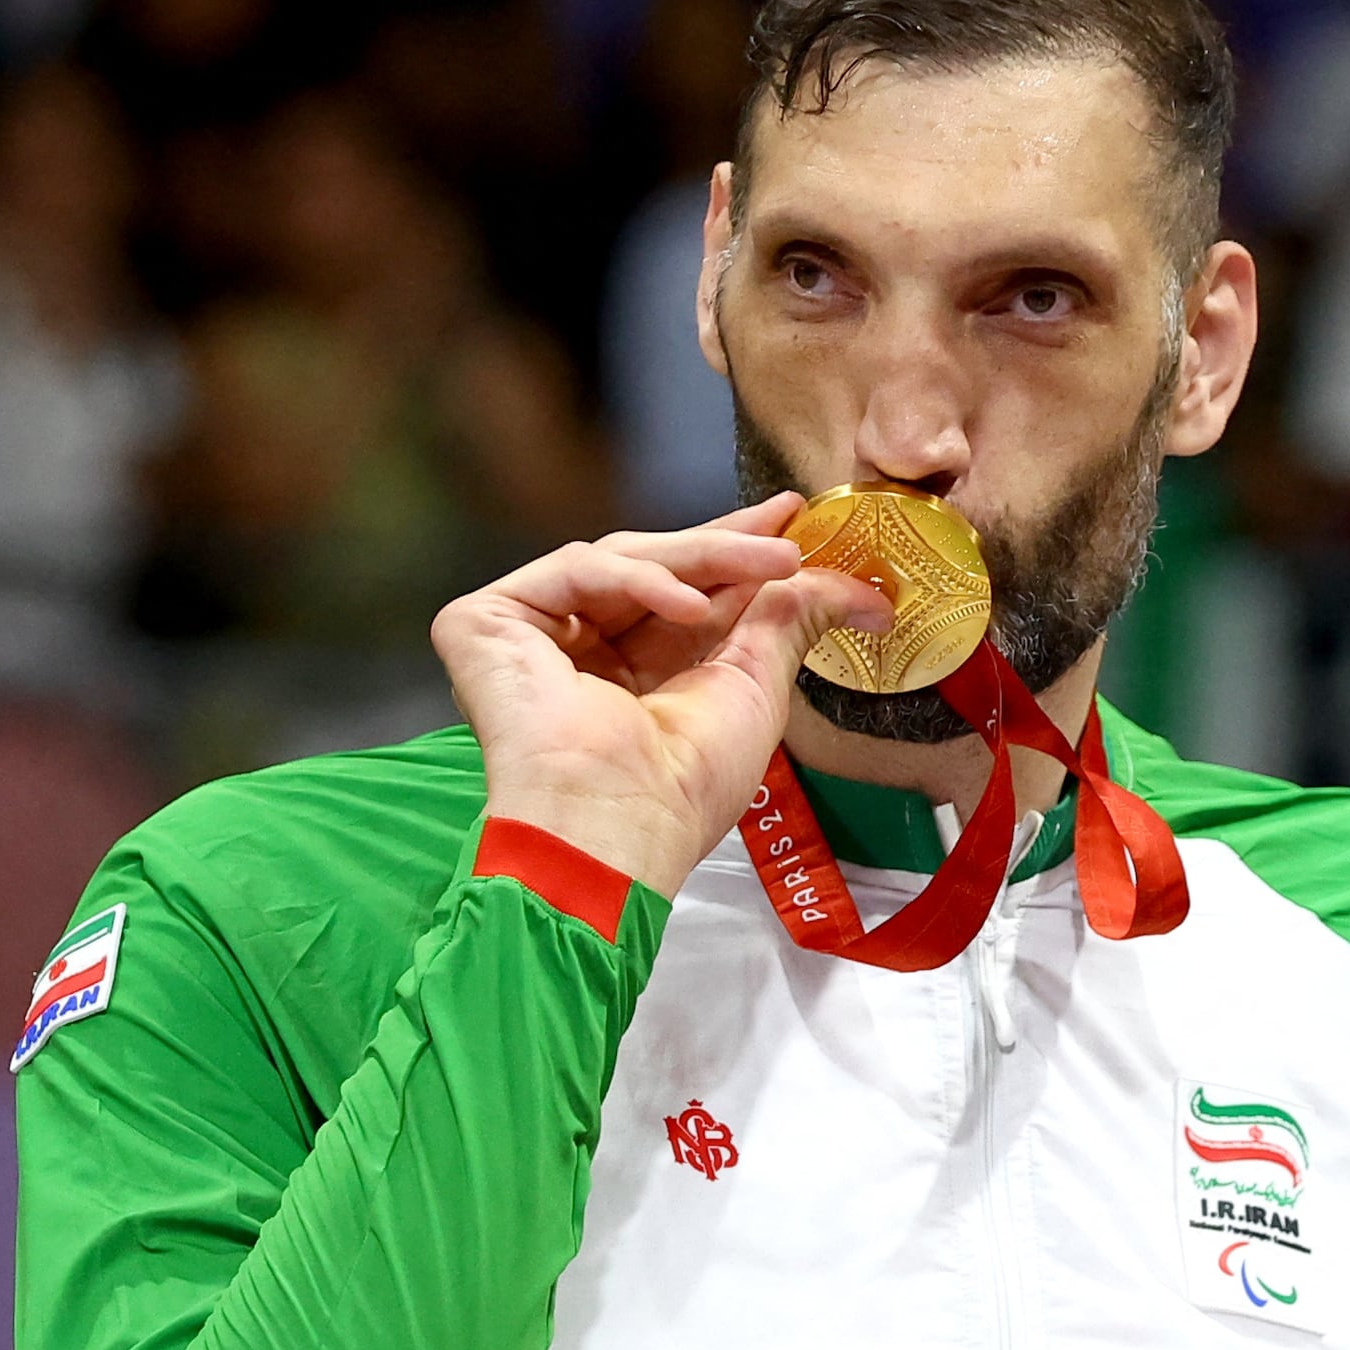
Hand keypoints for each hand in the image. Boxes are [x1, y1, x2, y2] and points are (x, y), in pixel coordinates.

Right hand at [429, 501, 888, 892]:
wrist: (615, 829)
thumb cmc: (678, 790)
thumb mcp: (756, 687)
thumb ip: (794, 622)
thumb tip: (863, 593)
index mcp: (632, 677)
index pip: (680, 592)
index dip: (734, 553)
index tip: (790, 521)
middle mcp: (578, 654)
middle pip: (650, 567)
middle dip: (725, 544)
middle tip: (788, 531)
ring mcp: (529, 637)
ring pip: (619, 559)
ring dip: (703, 557)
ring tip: (772, 567)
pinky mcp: (486, 623)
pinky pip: (576, 572)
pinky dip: (640, 579)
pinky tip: (691, 607)